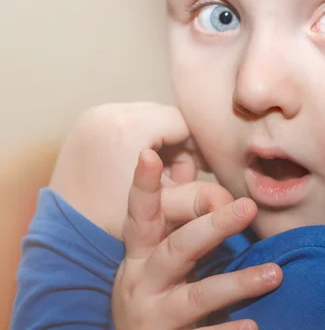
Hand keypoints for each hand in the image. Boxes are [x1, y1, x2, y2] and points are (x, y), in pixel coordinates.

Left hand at [49, 102, 201, 239]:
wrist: (64, 234)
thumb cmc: (115, 224)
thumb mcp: (164, 210)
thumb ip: (200, 197)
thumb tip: (237, 199)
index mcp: (129, 128)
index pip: (183, 122)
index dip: (197, 147)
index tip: (201, 172)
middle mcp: (108, 113)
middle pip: (165, 117)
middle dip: (177, 145)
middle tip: (176, 178)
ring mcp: (93, 116)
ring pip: (147, 117)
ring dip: (159, 142)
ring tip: (156, 176)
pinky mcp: (85, 122)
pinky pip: (126, 120)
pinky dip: (138, 139)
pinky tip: (136, 169)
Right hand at [112, 149, 282, 329]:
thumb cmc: (154, 293)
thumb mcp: (156, 261)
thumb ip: (185, 230)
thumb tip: (227, 198)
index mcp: (140, 255)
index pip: (141, 215)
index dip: (143, 186)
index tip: (148, 153)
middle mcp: (142, 282)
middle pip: (177, 249)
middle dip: (212, 227)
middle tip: (248, 206)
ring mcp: (156, 316)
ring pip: (196, 296)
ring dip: (236, 283)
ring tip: (275, 274)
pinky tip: (254, 326)